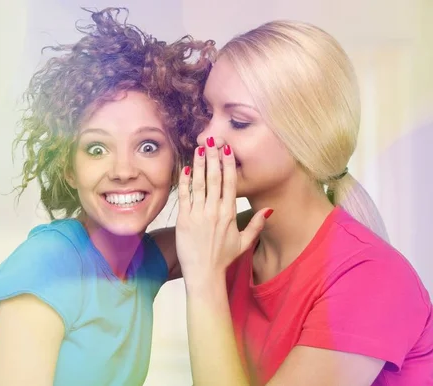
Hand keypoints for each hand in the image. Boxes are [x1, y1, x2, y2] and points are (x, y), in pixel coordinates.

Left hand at [175, 137, 271, 288]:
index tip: (227, 149)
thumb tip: (269, 210)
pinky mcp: (184, 220)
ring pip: (199, 183)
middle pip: (215, 178)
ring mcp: (199, 214)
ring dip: (199, 164)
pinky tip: (185, 169)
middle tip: (211, 140)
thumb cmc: (223, 258)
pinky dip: (185, 182)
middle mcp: (215, 211)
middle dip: (213, 157)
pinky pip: (184, 196)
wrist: (204, 274)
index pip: (231, 183)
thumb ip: (256, 224)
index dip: (228, 164)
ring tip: (198, 149)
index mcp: (230, 213)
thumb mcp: (244, 241)